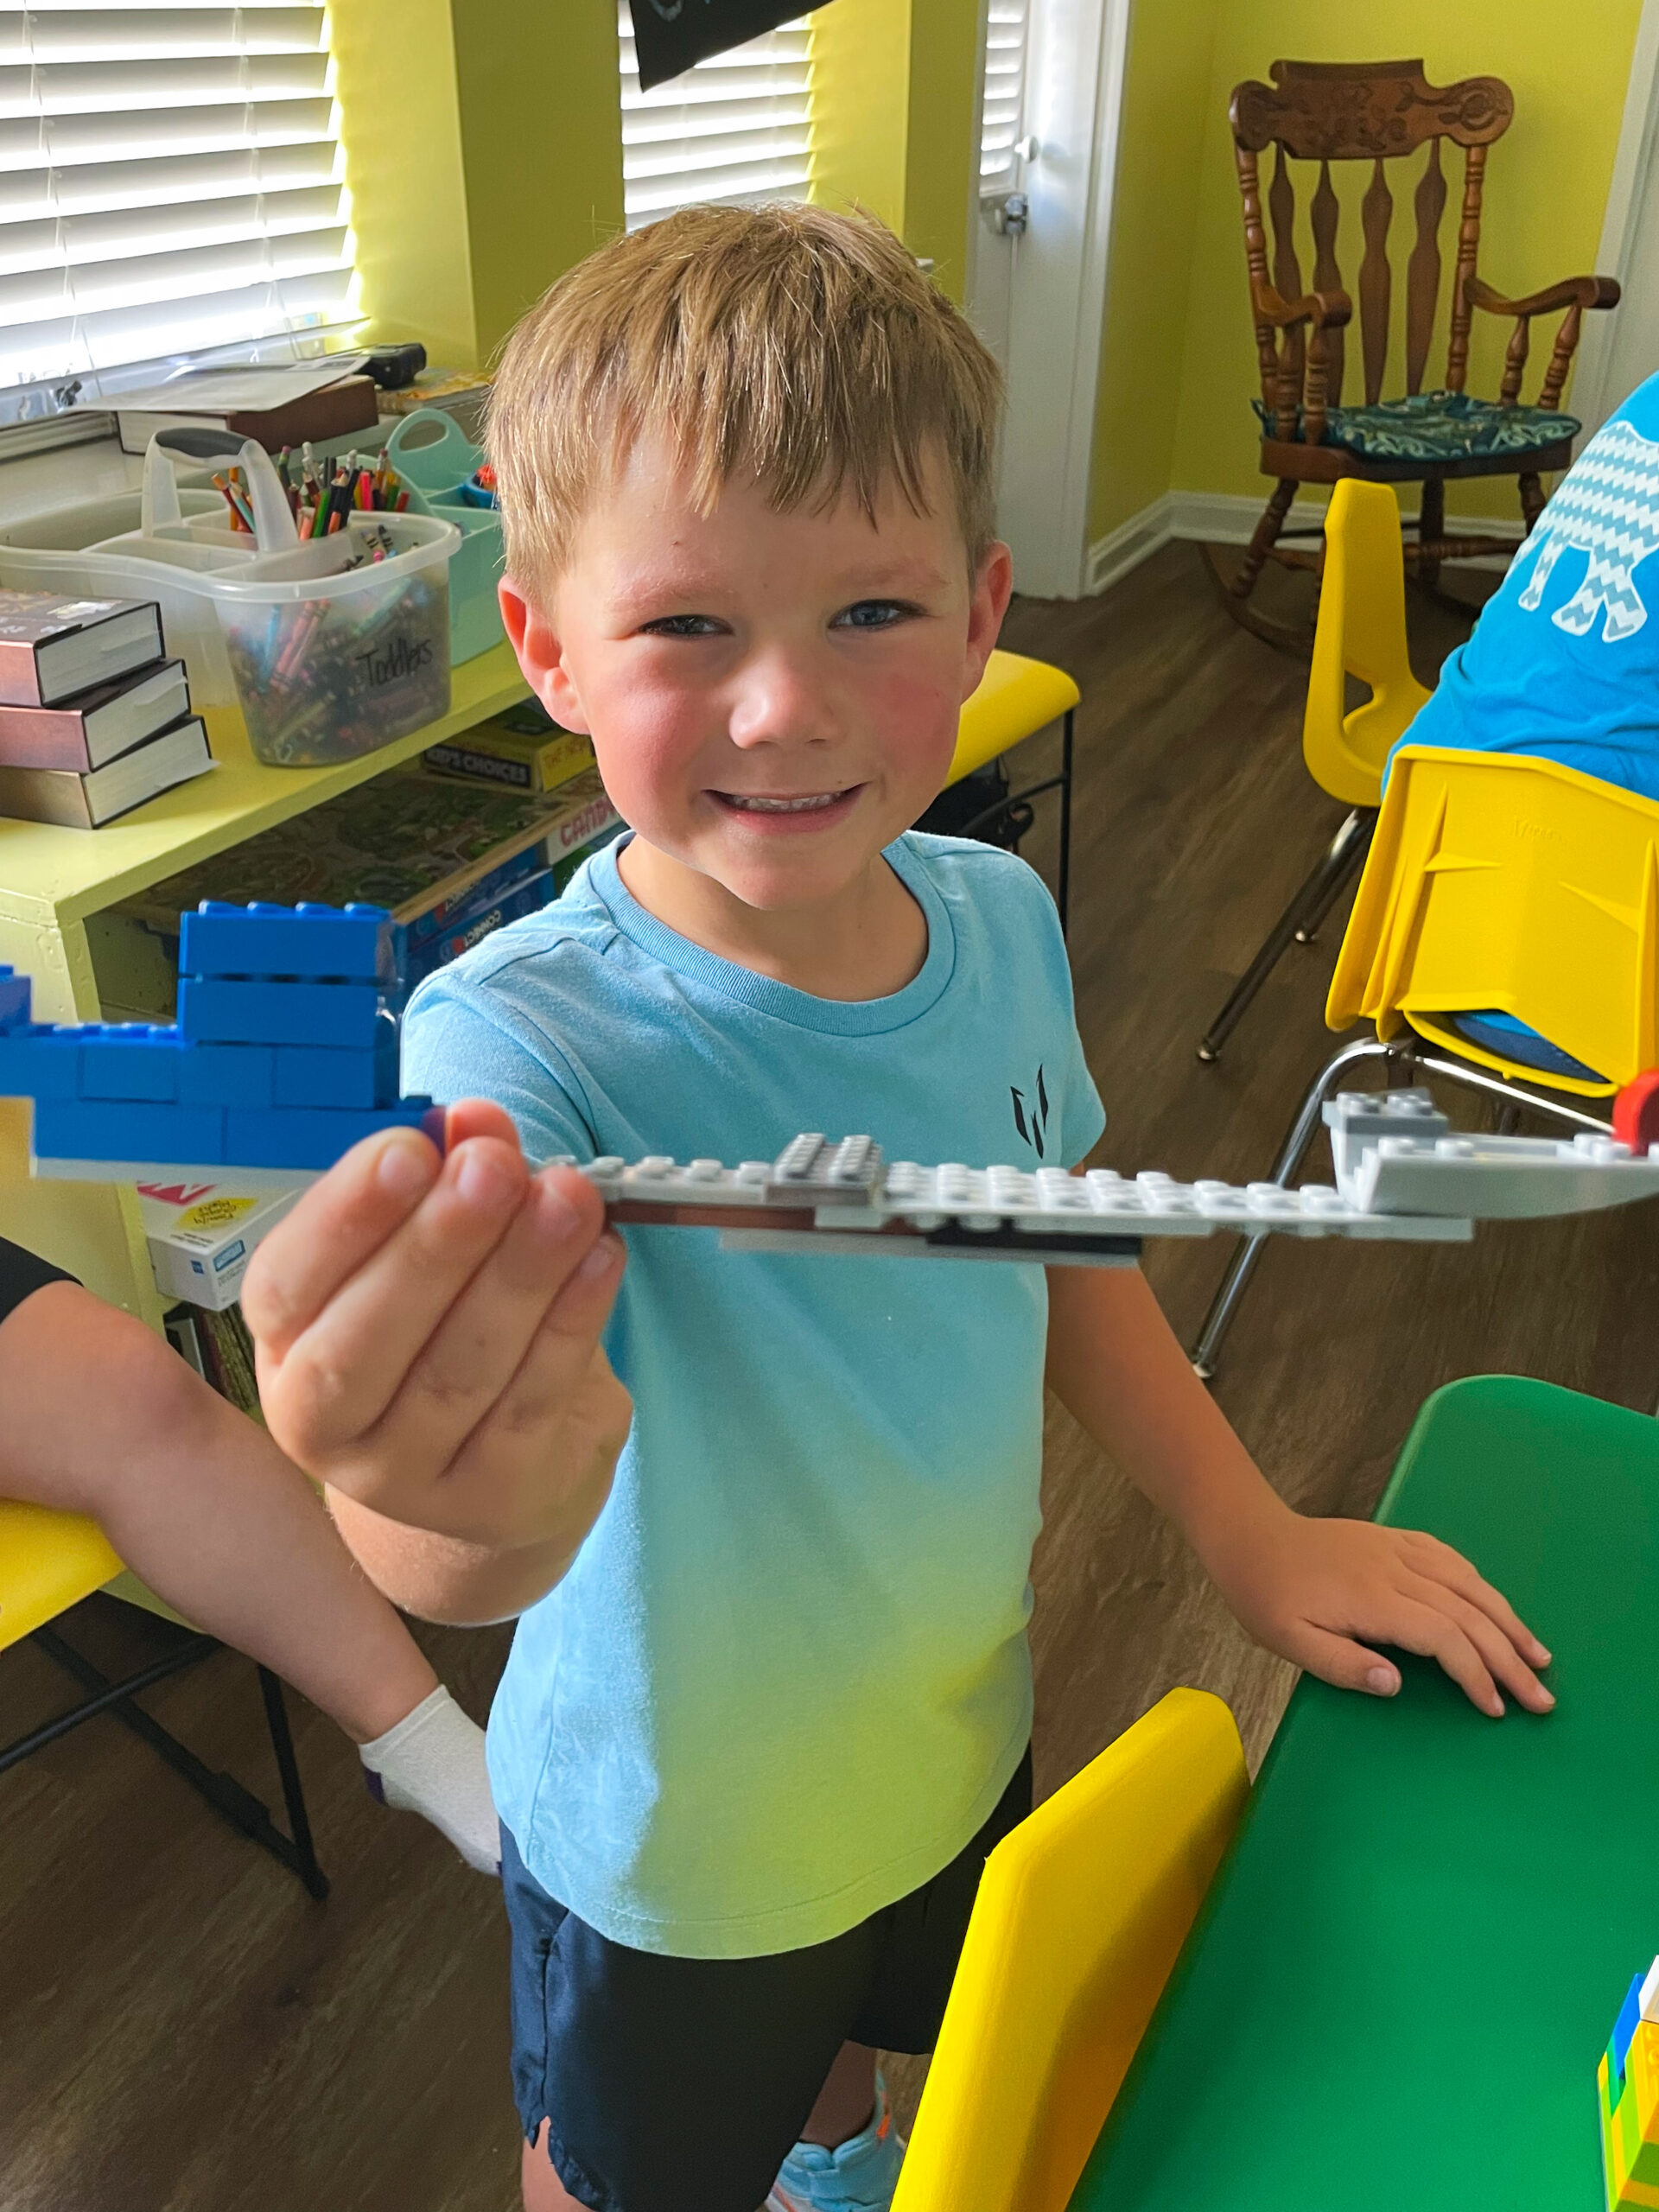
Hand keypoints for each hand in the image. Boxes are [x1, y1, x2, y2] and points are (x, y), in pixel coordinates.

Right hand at [243, 1102, 631, 1557]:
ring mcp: (404, 1476)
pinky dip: (572, 1324)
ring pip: (458, 1372)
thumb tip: (474, 1121)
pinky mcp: (492, 1499)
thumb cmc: (446, 1329)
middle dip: (437, 1243)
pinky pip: (532, 1404)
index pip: (289, 1282)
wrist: (496, 1466)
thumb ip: (447, 1178)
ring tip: (569, 1198)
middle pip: (366, 1341)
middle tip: (495, 1167)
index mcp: (286, 1339)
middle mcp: (320, 1420)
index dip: (346, 1215)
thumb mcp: (433, 1249)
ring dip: (520, 1275)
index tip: (411, 1148)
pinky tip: (601, 1259)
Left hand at [1204, 1502, 1554, 1718]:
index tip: (1495, 1707)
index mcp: (1371, 1598)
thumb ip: (1344, 1666)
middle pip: (1469, 1613)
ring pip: (1469, 1583)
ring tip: (1538, 1655)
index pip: (1443, 1637)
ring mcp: (1398, 1549)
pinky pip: (1450, 1558)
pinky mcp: (1394, 1538)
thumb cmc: (1265, 1595)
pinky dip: (1480, 1583)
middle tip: (1541, 1698)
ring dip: (1508, 1620)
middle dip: (1510, 1658)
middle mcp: (1395, 1569)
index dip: (1476, 1673)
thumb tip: (1398, 1685)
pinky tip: (1495, 1605)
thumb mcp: (1289, 1642)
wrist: (1250, 1535)